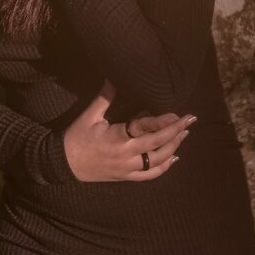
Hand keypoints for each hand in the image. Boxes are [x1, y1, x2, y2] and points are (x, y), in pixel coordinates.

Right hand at [63, 80, 196, 181]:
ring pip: (158, 161)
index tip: (178, 115)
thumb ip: (105, 97)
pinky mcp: (126, 177)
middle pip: (158, 144)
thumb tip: (114, 76)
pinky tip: (174, 158)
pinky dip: (164, 168)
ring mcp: (127, 168)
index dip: (164, 121)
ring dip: (174, 147)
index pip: (146, 128)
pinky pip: (149, 175)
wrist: (62, 164)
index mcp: (118, 137)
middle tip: (191, 120)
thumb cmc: (76, 137)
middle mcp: (127, 155)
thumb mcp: (90, 116)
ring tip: (185, 134)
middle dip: (177, 132)